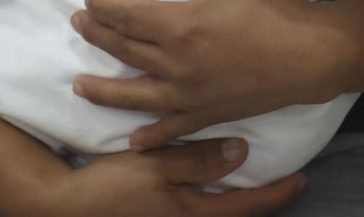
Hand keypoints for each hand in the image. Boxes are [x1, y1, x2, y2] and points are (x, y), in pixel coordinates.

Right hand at [30, 139, 303, 216]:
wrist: (62, 205)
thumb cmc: (110, 188)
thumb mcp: (156, 168)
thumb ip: (198, 161)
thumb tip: (242, 152)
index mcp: (192, 214)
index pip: (246, 205)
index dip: (276, 192)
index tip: (301, 178)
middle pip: (234, 211)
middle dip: (259, 196)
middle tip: (283, 176)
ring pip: (214, 207)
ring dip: (234, 192)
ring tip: (253, 174)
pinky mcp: (156, 212)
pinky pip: (195, 203)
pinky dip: (210, 189)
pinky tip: (211, 175)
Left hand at [73, 0, 351, 149]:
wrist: (311, 55)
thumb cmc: (274, 9)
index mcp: (180, 26)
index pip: (128, 16)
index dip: (105, 7)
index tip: (89, 0)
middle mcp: (176, 64)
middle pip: (125, 50)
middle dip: (99, 36)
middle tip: (79, 25)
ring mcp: (189, 94)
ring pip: (134, 94)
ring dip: (104, 89)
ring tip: (80, 84)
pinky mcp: (207, 113)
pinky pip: (170, 127)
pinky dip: (149, 135)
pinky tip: (133, 139)